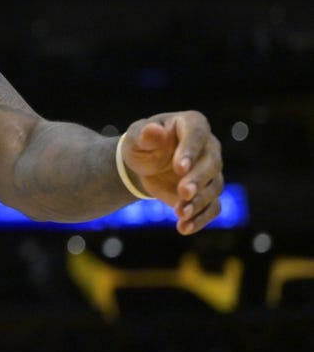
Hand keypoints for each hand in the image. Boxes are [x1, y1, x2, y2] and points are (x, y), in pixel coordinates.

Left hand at [121, 111, 223, 234]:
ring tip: (181, 213)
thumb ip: (144, 134)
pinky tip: (184, 227)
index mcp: (192, 124)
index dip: (190, 151)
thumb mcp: (136, 137)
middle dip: (198, 180)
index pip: (197, 134)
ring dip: (199, 202)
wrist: (144, 164)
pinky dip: (200, 219)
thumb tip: (154, 131)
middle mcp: (209, 146)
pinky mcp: (208, 192)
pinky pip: (213, 207)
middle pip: (212, 164)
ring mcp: (212, 171)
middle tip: (183, 192)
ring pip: (214, 187)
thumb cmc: (142, 144)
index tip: (179, 168)